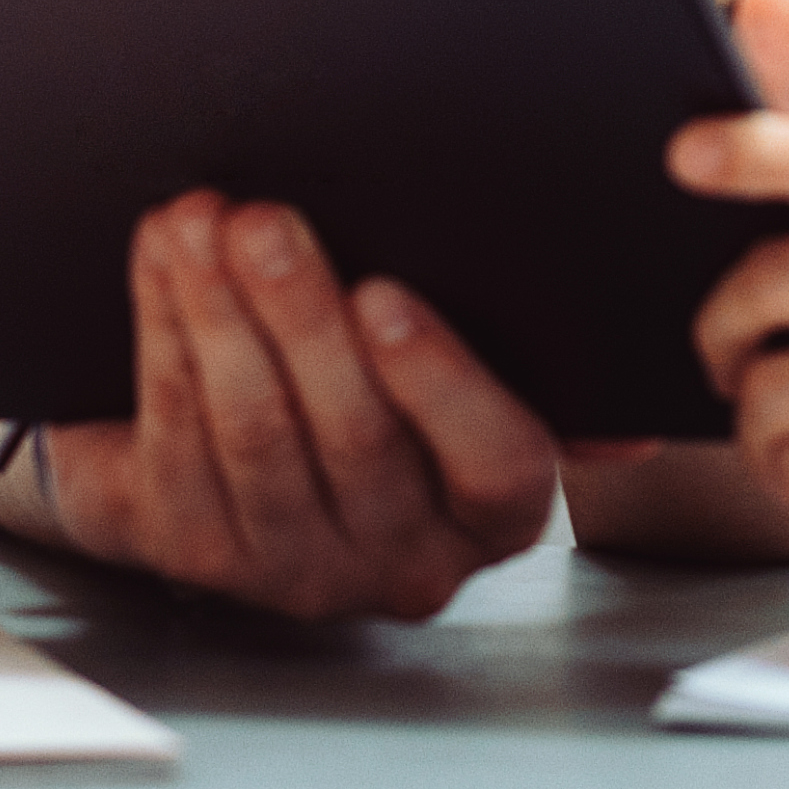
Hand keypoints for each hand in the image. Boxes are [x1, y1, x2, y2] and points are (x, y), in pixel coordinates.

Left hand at [10, 194, 566, 624]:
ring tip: (199, 226)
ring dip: (217, 315)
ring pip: (256, 436)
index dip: (441, 385)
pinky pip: (177, 437)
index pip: (498, 466)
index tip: (384, 295)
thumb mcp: (464, 374)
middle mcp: (402, 561)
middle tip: (264, 222)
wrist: (246, 440)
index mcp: (495, 514)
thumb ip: (529, 370)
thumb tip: (627, 422)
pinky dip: (164, 335)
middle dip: (300, 316)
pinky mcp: (195, 550)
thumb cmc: (378, 381)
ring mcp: (295, 566)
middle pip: (357, 440)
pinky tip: (161, 266)